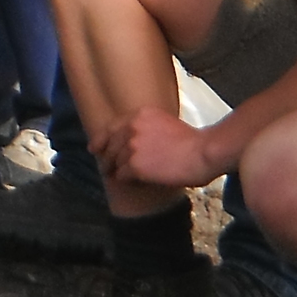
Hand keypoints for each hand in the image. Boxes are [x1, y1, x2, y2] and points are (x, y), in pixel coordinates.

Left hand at [93, 105, 217, 188]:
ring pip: (114, 162)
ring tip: (118, 178)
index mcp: (140, 114)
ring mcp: (132, 145)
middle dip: (107, 158)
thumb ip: (146, 127)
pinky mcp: (135, 165)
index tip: (94, 148)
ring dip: (116, 171)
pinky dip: (126, 180)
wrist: (202, 153)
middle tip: (105, 168)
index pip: (112, 126)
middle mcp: (133, 127)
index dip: (100, 139)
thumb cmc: (192, 142)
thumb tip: (132, 141)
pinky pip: (122, 175)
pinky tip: (133, 183)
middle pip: (110, 146)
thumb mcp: (165, 122)